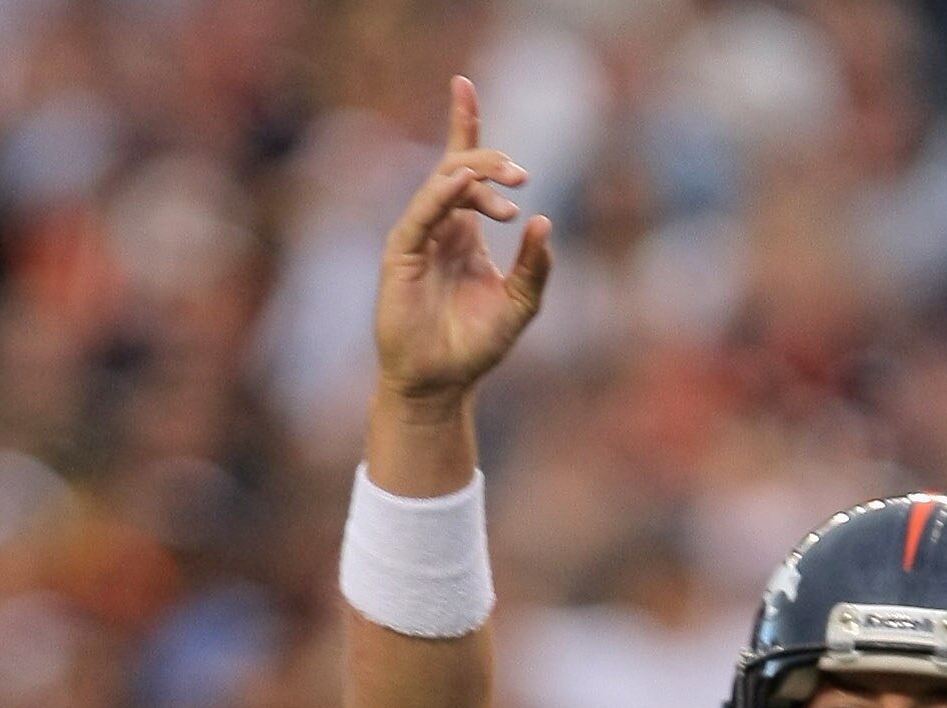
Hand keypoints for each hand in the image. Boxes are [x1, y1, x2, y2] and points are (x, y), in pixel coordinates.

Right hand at [373, 77, 549, 416]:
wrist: (440, 384)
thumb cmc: (474, 347)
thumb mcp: (519, 304)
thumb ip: (535, 267)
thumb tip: (545, 222)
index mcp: (465, 229)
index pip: (463, 165)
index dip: (464, 123)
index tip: (464, 84)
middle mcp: (440, 224)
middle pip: (458, 166)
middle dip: (490, 159)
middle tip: (523, 176)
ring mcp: (418, 235)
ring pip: (442, 182)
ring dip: (475, 176)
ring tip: (510, 190)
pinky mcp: (401, 252)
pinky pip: (422, 212)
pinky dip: (443, 196)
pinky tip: (465, 190)